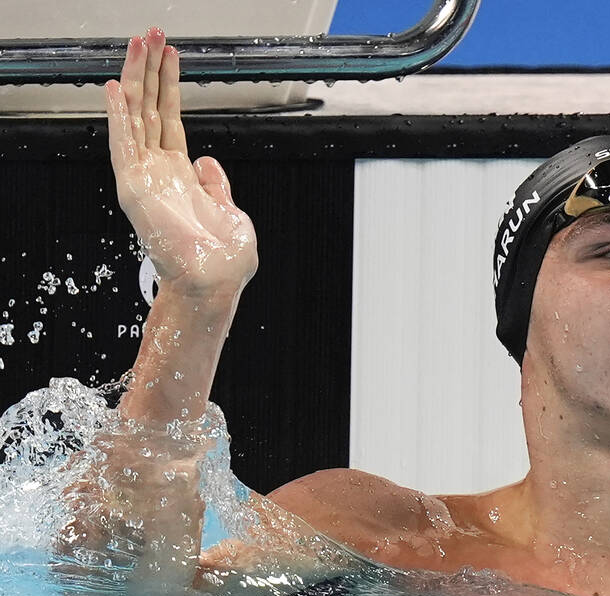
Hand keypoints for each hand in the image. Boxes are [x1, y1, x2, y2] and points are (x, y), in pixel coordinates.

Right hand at [106, 28, 257, 297]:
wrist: (216, 283)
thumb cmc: (224, 260)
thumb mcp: (230, 211)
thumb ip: (216, 185)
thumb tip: (208, 162)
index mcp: (181, 176)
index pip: (169, 120)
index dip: (169, 87)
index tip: (170, 57)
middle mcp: (159, 172)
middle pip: (150, 109)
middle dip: (151, 71)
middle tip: (152, 36)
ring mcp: (145, 178)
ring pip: (135, 117)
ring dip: (136, 79)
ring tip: (138, 44)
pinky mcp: (136, 188)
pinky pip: (123, 145)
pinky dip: (119, 116)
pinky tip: (116, 88)